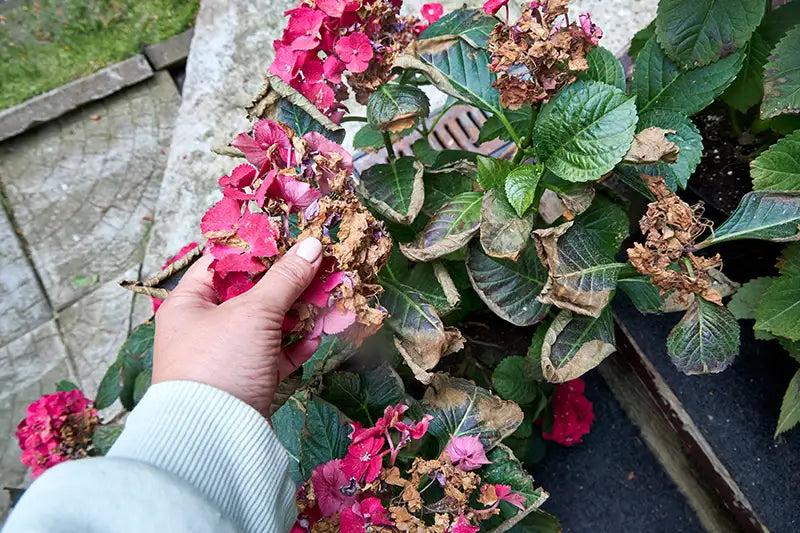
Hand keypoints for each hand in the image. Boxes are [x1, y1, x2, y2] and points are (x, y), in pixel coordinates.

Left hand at [152, 237, 323, 415]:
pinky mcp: (246, 381)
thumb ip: (285, 278)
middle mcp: (203, 327)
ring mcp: (226, 356)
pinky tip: (315, 337)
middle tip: (319, 266)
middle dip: (287, 283)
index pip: (222, 264)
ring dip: (297, 313)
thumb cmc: (220, 363)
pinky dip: (295, 345)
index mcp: (189, 304)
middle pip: (251, 294)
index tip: (291, 237)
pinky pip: (274, 355)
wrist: (214, 437)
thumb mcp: (254, 312)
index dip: (257, 248)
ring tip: (327, 298)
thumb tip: (312, 244)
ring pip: (267, 325)